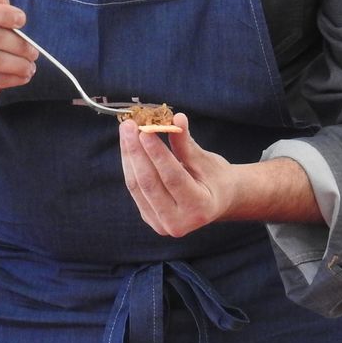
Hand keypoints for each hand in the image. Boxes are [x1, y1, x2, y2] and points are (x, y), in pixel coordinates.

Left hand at [118, 113, 235, 236]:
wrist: (215, 202)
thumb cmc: (214, 178)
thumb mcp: (205, 161)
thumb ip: (186, 143)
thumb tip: (177, 118)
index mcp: (200, 209)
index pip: (173, 178)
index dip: (157, 153)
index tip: (144, 130)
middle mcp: (178, 223)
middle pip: (149, 183)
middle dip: (136, 151)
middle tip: (128, 125)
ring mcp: (161, 224)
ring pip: (137, 186)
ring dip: (129, 155)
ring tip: (126, 130)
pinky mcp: (149, 217)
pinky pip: (135, 188)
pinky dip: (130, 164)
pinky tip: (128, 145)